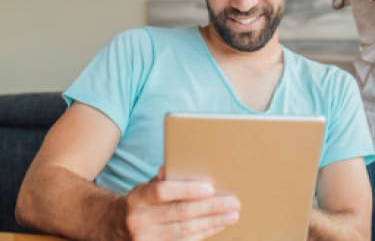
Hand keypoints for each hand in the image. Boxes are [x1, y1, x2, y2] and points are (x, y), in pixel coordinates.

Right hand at [123, 168, 239, 240]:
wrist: (118, 226)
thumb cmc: (144, 201)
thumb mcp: (148, 186)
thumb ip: (166, 178)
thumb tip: (183, 164)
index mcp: (139, 197)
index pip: (163, 191)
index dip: (187, 190)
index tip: (210, 188)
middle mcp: (140, 219)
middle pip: (180, 213)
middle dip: (211, 208)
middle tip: (233, 203)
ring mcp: (145, 238)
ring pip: (185, 230)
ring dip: (213, 222)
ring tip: (232, 215)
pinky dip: (204, 233)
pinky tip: (218, 225)